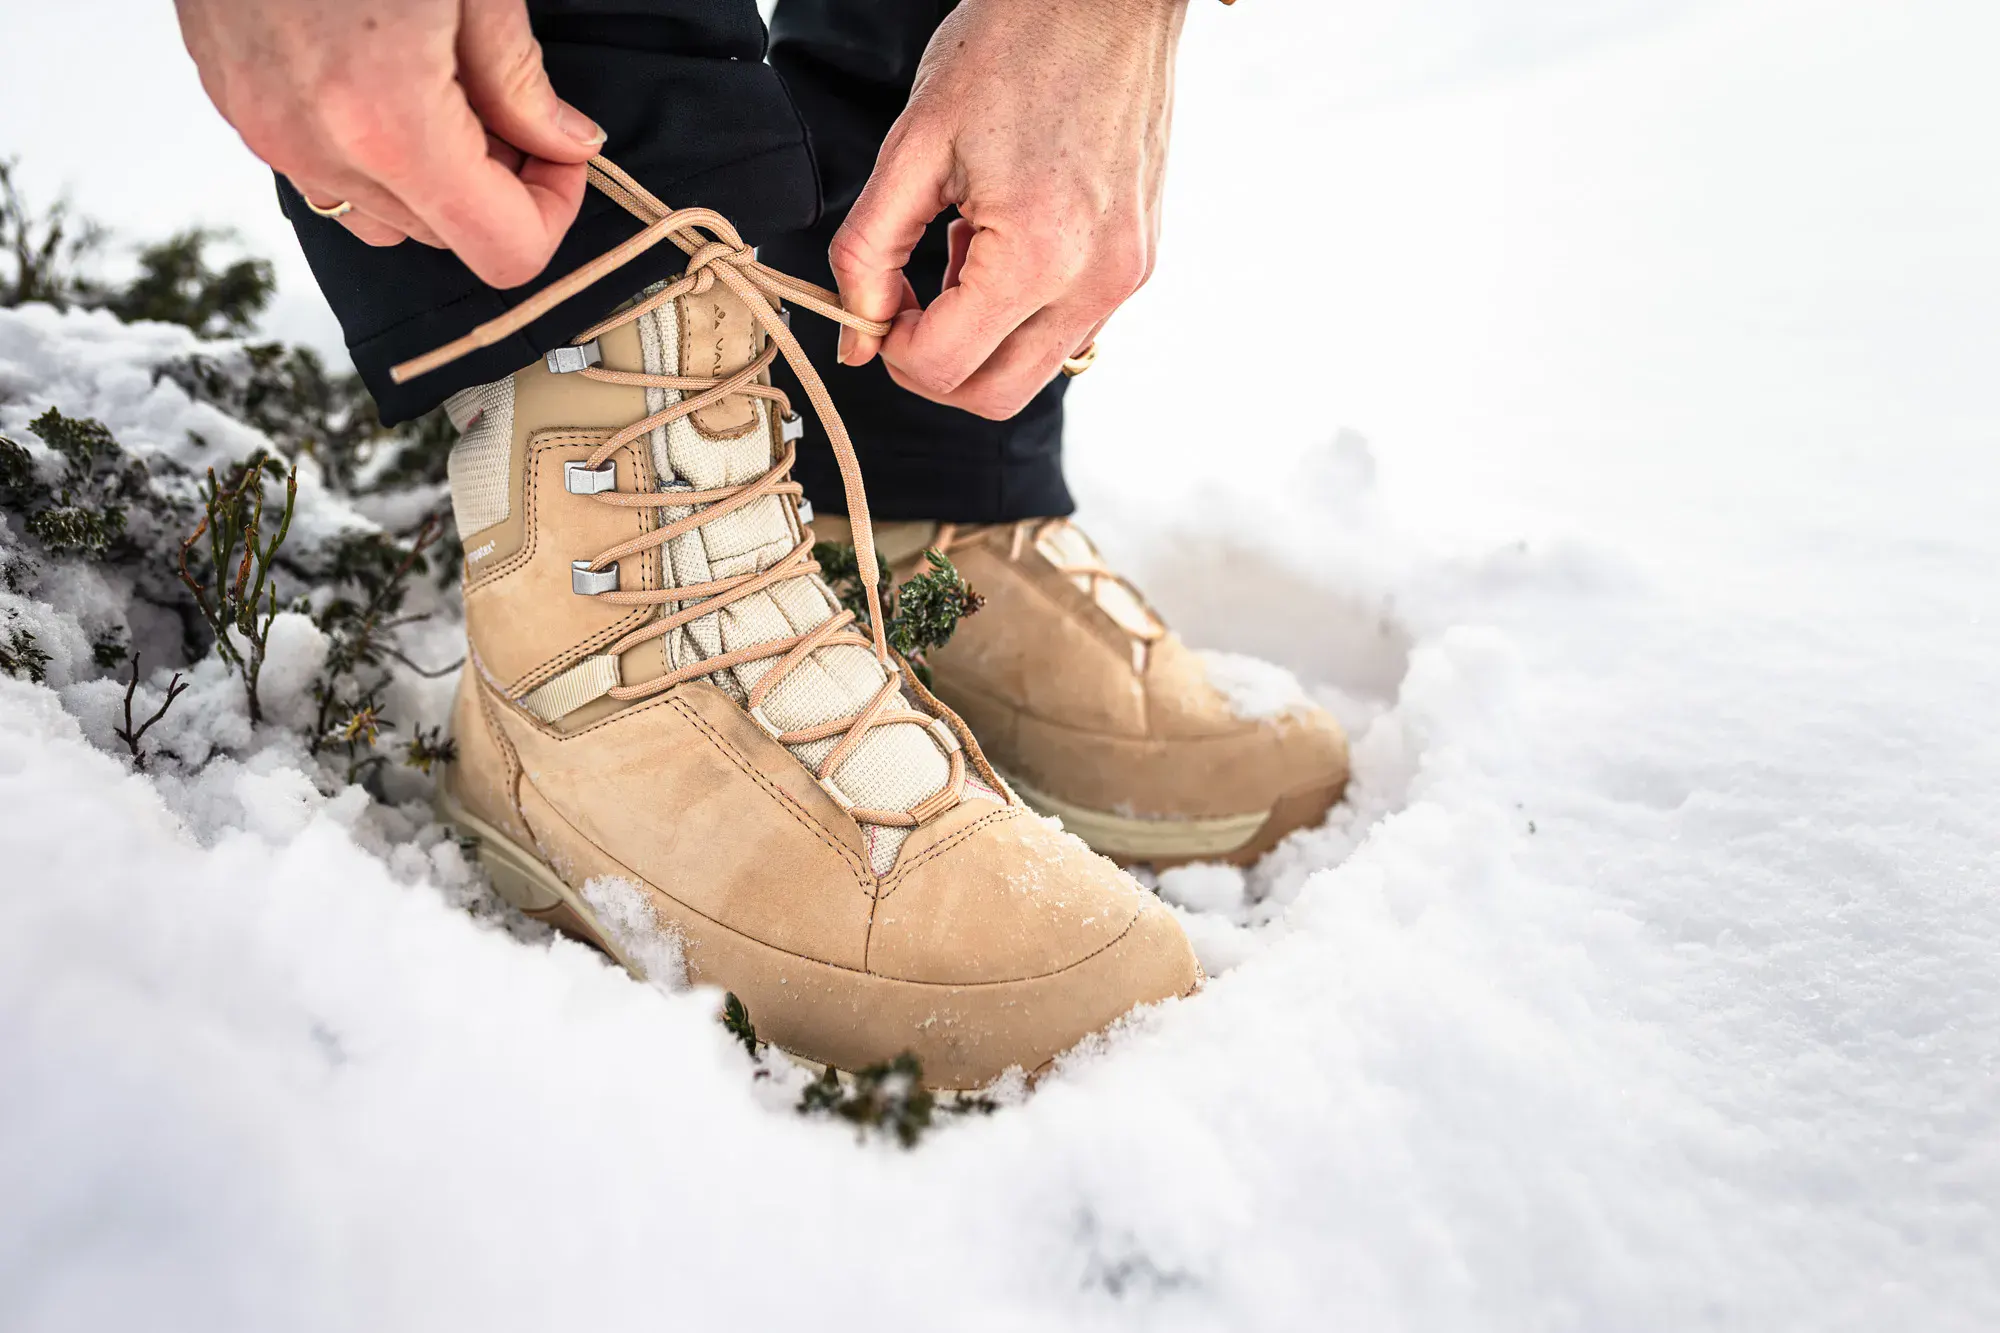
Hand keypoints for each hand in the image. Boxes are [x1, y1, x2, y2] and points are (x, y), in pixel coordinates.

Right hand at [173, 0, 601, 287]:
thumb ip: (519, 77)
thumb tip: (567, 142)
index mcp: (389, 122)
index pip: (504, 250)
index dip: (553, 211)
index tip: (561, 155)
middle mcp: (318, 147)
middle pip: (444, 239)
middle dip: (496, 189)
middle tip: (512, 108)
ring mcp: (265, 130)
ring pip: (382, 217)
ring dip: (433, 179)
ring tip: (449, 91)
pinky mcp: (234, 102)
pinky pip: (323, 172)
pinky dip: (373, 153)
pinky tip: (388, 78)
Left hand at [829, 0, 1187, 419]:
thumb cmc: (1013, 45)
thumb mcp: (913, 145)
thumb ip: (869, 251)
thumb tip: (856, 338)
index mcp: (1037, 253)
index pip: (943, 367)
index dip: (890, 348)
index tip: (878, 301)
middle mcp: (1097, 280)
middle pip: (995, 396)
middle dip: (934, 367)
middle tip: (905, 306)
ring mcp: (1127, 276)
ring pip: (1036, 371)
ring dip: (981, 338)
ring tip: (963, 249)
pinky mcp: (1140, 263)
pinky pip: (1071, 328)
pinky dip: (1023, 311)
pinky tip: (1005, 240)